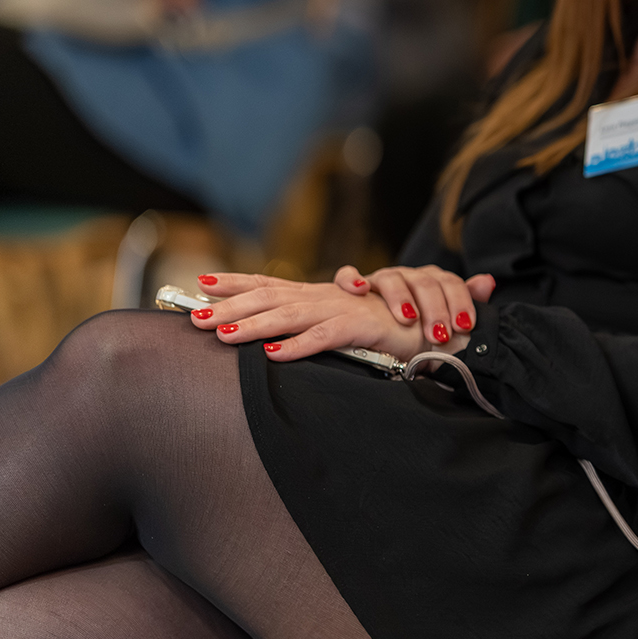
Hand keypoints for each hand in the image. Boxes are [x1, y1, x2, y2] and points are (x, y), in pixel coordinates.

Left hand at [190, 272, 428, 362]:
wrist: (442, 321)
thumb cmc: (394, 325)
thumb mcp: (348, 323)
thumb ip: (316, 326)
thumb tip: (277, 341)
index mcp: (321, 295)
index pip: (272, 284)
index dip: (237, 282)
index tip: (202, 283)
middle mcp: (328, 296)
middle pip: (272, 298)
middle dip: (231, 306)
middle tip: (195, 317)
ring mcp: (346, 309)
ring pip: (292, 315)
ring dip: (255, 325)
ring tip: (223, 334)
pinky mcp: (366, 326)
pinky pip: (329, 336)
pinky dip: (301, 345)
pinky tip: (275, 355)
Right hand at [333, 264, 493, 347]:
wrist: (380, 332)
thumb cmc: (417, 331)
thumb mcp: (444, 321)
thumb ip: (465, 301)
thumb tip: (488, 282)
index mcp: (433, 281)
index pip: (451, 283)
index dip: (459, 303)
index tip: (464, 326)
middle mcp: (409, 276)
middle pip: (425, 282)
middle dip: (434, 309)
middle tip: (439, 335)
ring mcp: (382, 279)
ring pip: (392, 277)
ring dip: (400, 297)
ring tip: (407, 318)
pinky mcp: (355, 286)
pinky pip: (348, 275)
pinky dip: (352, 279)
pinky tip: (359, 290)